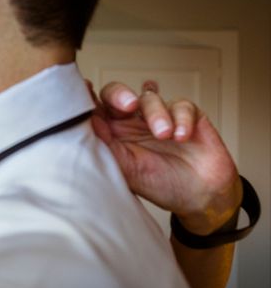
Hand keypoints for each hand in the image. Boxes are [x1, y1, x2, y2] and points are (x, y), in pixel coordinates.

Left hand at [91, 81, 241, 234]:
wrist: (201, 198)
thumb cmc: (159, 184)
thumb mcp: (127, 170)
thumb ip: (107, 146)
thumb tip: (89, 121)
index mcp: (113, 133)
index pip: (96, 108)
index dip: (89, 97)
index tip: (86, 89)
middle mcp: (132, 121)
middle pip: (118, 93)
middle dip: (120, 94)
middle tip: (129, 106)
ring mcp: (159, 116)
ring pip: (149, 98)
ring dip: (157, 114)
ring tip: (165, 135)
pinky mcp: (186, 115)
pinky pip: (181, 105)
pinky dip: (181, 119)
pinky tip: (182, 136)